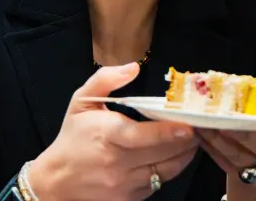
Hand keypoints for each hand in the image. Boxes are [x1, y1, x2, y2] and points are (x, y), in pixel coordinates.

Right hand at [29, 64, 198, 200]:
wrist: (56, 181)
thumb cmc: (73, 137)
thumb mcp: (82, 102)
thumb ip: (106, 79)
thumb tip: (133, 68)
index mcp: (107, 136)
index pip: (143, 137)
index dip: (169, 132)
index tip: (189, 125)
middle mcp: (117, 164)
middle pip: (163, 153)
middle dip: (186, 140)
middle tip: (199, 126)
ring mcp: (124, 185)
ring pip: (167, 171)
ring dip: (184, 155)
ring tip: (193, 139)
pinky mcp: (130, 199)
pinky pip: (159, 182)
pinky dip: (171, 168)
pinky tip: (175, 155)